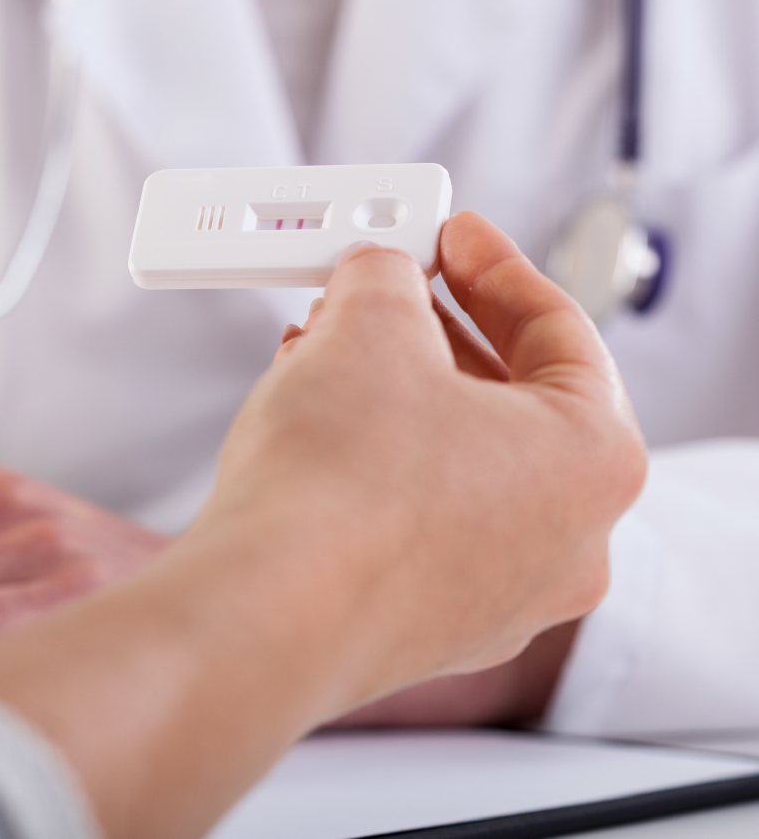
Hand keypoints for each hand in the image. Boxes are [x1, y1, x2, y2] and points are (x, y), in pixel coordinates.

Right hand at [0, 213, 646, 838]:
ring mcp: (499, 593)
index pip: (559, 329)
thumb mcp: (371, 326)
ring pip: (458, 461)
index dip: (494, 264)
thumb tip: (379, 276)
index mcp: (593, 459)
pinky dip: (379, 460)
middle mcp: (566, 540)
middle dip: (434, 331)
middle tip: (384, 289)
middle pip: (508, 399)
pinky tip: (320, 423)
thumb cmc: (340, 484)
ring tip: (329, 350)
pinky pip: (420, 517)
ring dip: (397, 394)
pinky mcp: (430, 624)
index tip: (451, 234)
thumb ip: (388, 277)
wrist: (265, 615)